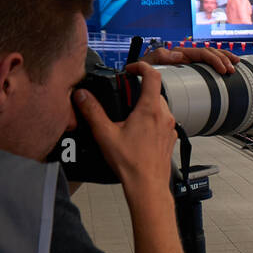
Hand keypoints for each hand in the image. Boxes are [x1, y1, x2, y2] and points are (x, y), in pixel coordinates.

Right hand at [72, 61, 177, 194]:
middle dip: (139, 89)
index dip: (141, 66)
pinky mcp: (170, 138)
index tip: (130, 69)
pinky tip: (138, 132)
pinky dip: (152, 119)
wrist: (147, 186)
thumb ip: (92, 111)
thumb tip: (82, 95)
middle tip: (124, 97)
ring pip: (160, 106)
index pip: (152, 75)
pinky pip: (163, 121)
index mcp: (150, 109)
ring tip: (128, 117)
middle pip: (155, 90)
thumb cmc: (131, 163)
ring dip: (146, 105)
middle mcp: (164, 115)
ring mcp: (170, 128)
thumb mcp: (105, 134)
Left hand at [140, 43, 238, 74]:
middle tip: (232, 70)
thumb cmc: (139, 72)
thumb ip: (161, 57)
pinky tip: (225, 69)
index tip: (223, 69)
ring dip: (224, 59)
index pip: (202, 53)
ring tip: (235, 66)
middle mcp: (184, 56)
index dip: (215, 59)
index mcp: (179, 54)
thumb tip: (180, 55)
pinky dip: (217, 65)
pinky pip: (205, 66)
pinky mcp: (187, 71)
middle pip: (210, 53)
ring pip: (210, 57)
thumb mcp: (148, 64)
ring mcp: (186, 63)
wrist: (133, 79)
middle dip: (223, 59)